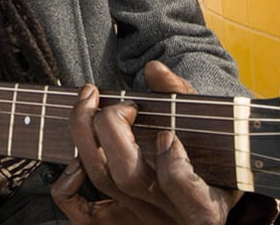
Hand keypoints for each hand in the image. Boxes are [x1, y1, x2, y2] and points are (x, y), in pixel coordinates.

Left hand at [51, 61, 240, 224]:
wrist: (204, 193)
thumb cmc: (210, 157)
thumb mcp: (209, 128)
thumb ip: (182, 96)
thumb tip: (154, 70)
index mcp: (204, 203)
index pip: (180, 185)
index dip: (171, 160)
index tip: (168, 134)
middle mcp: (168, 216)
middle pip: (129, 176)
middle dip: (114, 128)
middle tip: (124, 105)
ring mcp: (139, 220)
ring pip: (103, 181)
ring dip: (86, 138)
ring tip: (89, 103)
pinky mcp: (115, 223)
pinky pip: (81, 215)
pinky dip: (68, 188)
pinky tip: (74, 162)